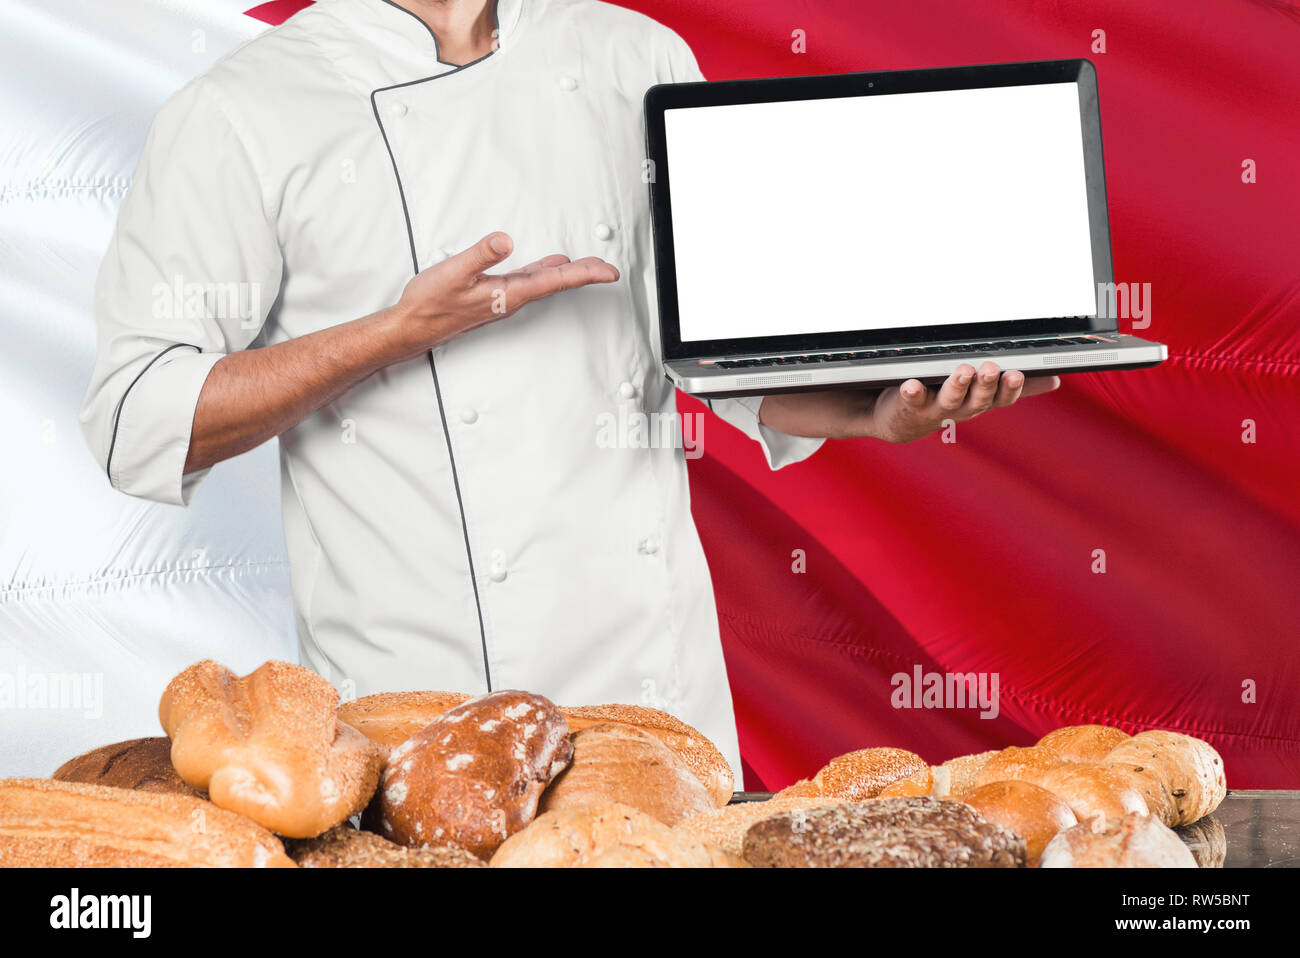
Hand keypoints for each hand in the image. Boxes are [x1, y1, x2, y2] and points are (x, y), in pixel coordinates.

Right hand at [392, 231, 618, 351]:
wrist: (412, 328)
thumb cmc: (430, 304)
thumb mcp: (454, 273)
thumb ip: (480, 255)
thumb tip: (505, 241)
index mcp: (509, 293)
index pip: (556, 281)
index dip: (586, 274)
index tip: (609, 271)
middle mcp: (511, 298)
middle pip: (556, 283)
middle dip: (584, 274)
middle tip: (607, 268)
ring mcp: (502, 298)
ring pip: (543, 283)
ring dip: (566, 274)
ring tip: (586, 265)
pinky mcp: (492, 295)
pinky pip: (527, 282)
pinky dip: (543, 272)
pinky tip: (547, 266)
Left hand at [756, 361, 1060, 441]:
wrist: (896, 418)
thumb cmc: (941, 398)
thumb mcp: (981, 393)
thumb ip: (1015, 387)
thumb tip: (1056, 381)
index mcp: (979, 402)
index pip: (1002, 398)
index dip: (1011, 389)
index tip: (1017, 373)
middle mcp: (959, 408)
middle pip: (977, 400)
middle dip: (986, 385)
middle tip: (992, 368)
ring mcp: (932, 409)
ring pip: (948, 400)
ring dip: (956, 386)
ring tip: (962, 371)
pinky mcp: (907, 405)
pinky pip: (910, 399)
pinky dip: (911, 392)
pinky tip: (911, 383)